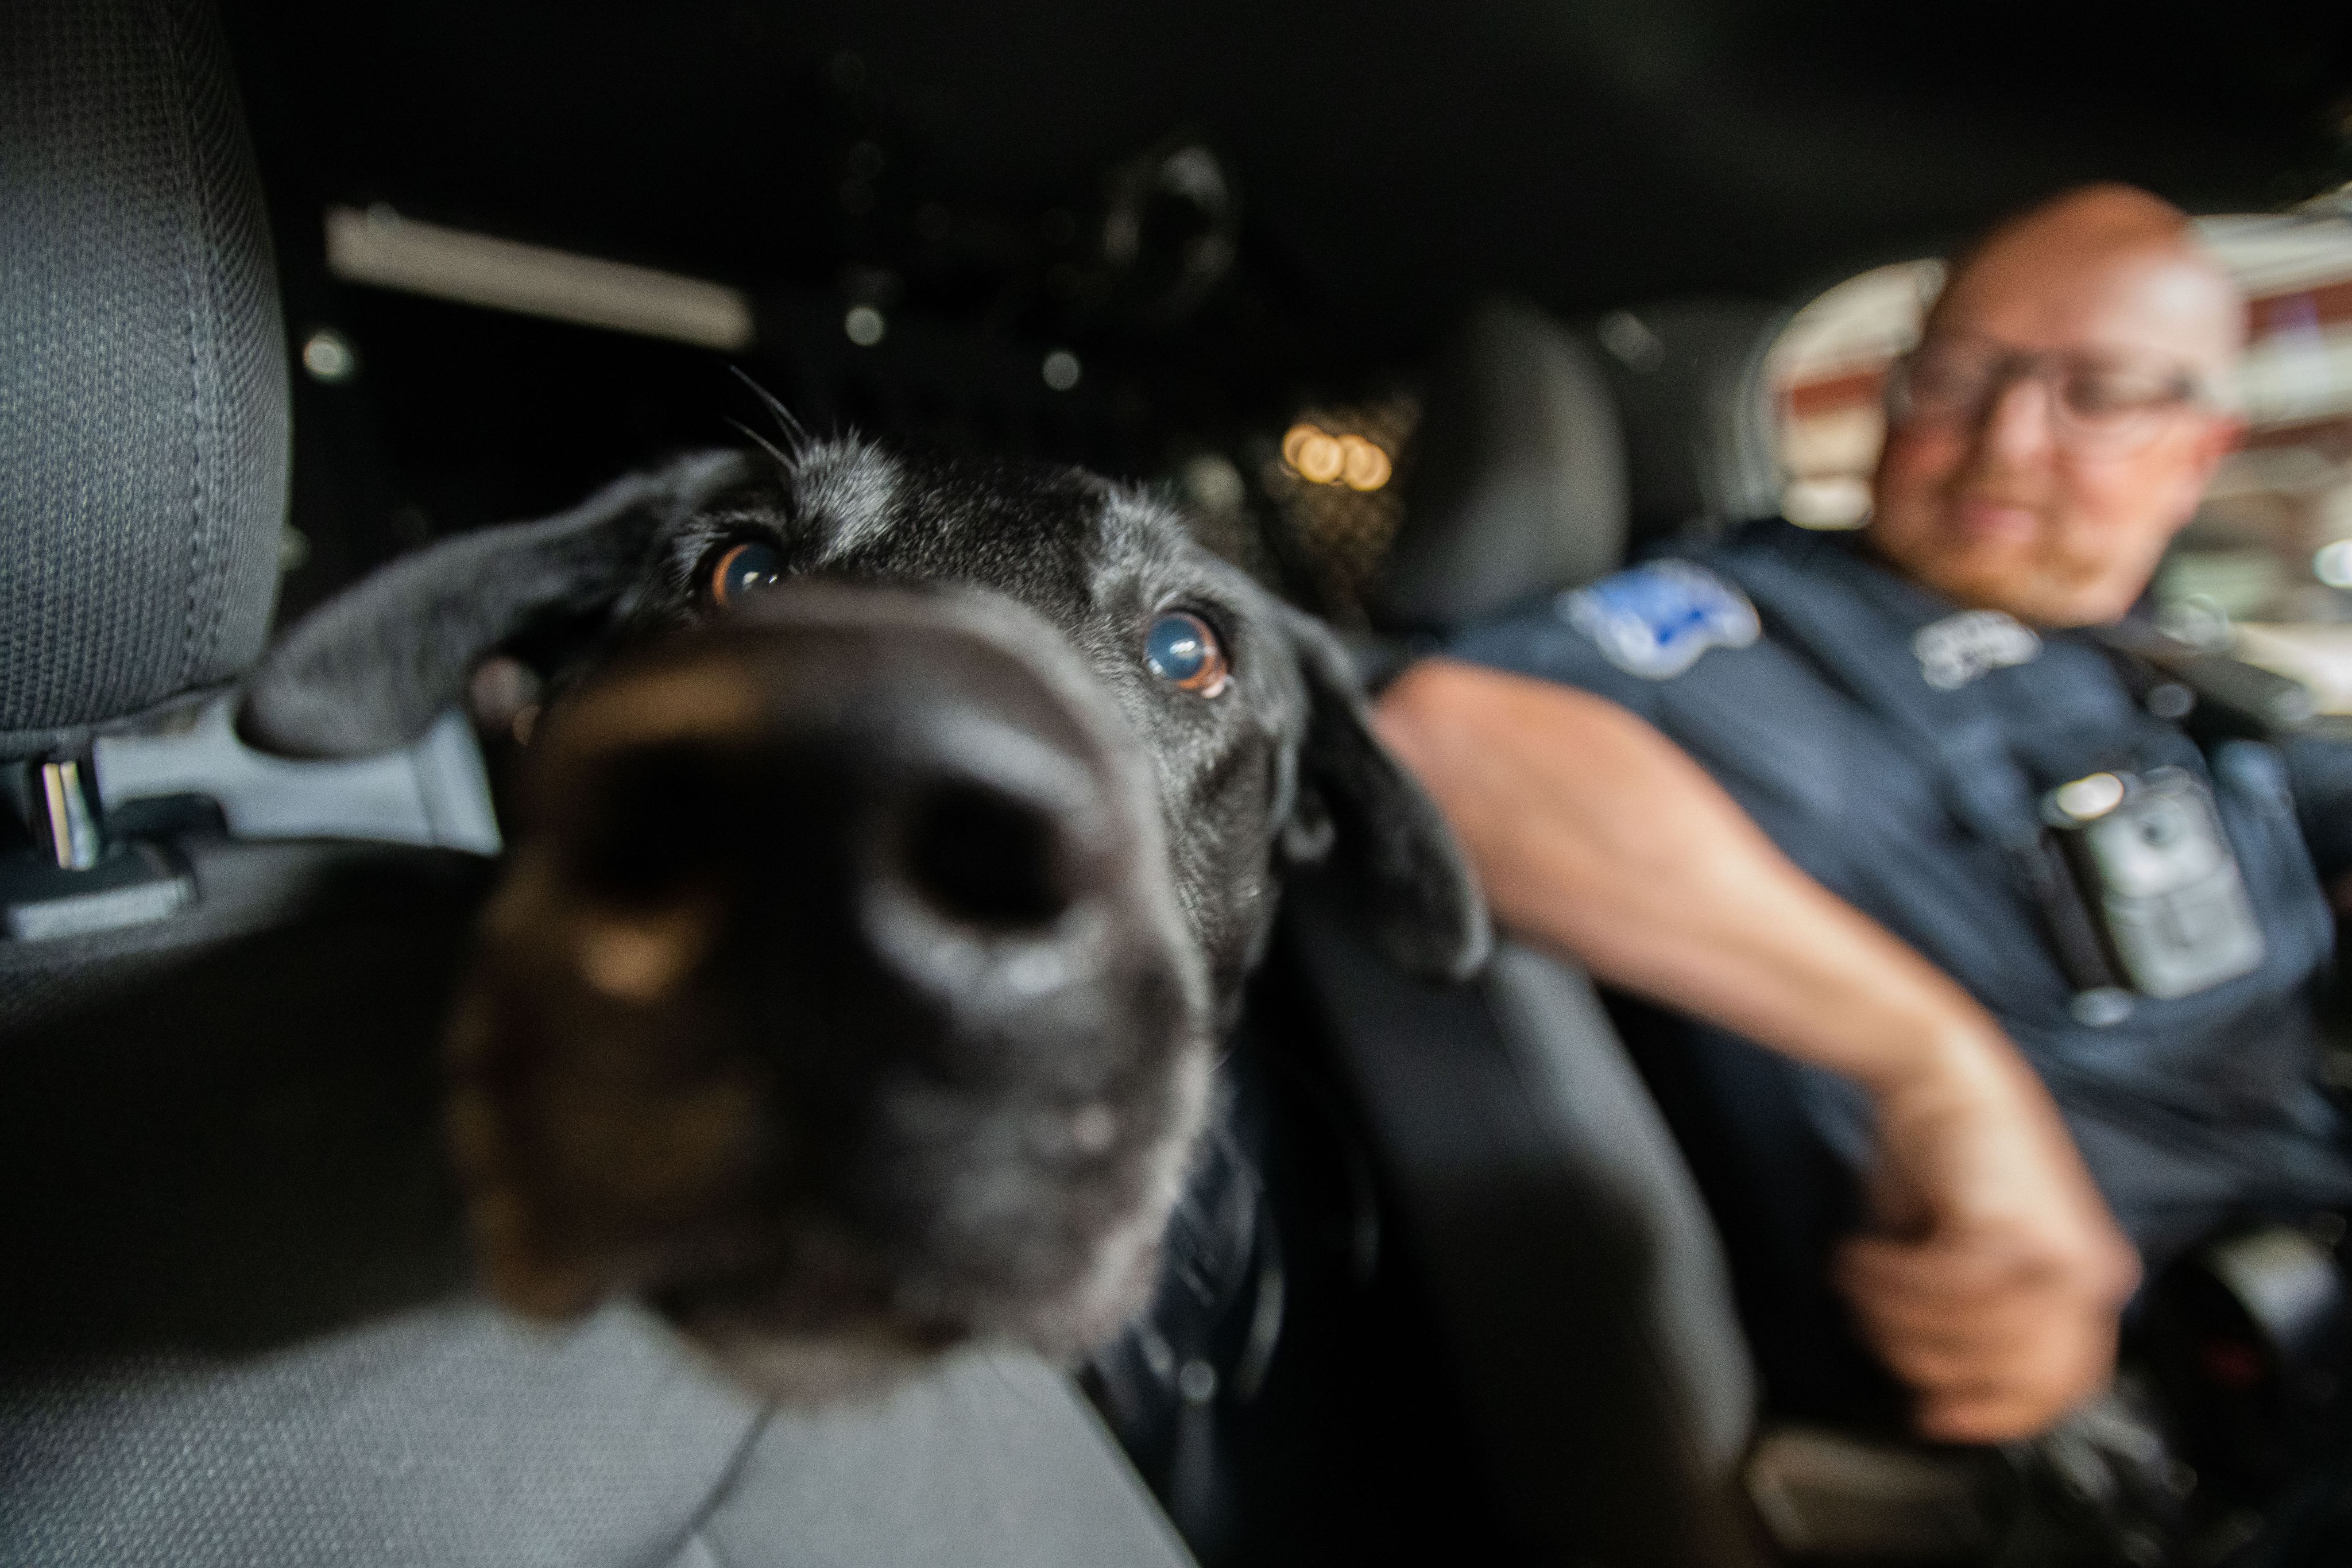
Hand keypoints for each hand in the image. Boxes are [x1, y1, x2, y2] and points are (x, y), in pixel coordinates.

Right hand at [1837, 1034, 2140, 1443]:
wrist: (1938, 1067)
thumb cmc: (1942, 1151)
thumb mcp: (1963, 1252)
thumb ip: (1968, 1318)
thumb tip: (1931, 1381)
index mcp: (2088, 1281)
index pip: (2061, 1387)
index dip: (1994, 1413)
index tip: (1935, 1415)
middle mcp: (2090, 1275)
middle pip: (2012, 1378)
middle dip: (1929, 1362)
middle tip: (1877, 1325)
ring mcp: (2060, 1255)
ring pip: (1970, 1342)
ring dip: (1895, 1316)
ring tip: (1860, 1275)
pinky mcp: (2016, 1231)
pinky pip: (1941, 1294)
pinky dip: (1887, 1279)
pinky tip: (1863, 1252)